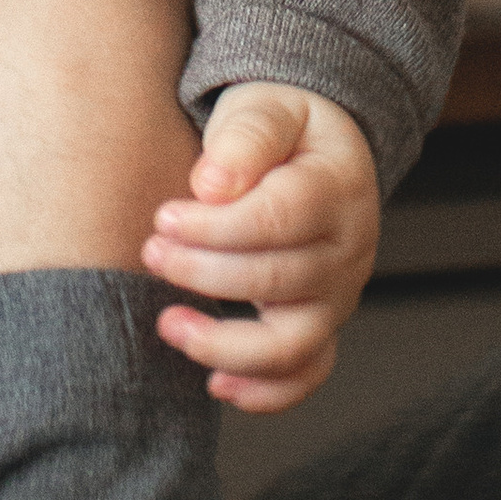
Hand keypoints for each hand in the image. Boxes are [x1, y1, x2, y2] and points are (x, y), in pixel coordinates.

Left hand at [140, 84, 378, 413]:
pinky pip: (306, 374)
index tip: (164, 216)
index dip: (215, 227)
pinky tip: (216, 384)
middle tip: (152, 250)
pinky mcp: (322, 325)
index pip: (278, 219)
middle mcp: (348, 249)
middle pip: (278, 279)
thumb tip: (211, 185)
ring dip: (224, 343)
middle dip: (203, 272)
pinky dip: (266, 392)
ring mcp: (338, 295)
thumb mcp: (267, 106)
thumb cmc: (281, 128)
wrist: (314, 151)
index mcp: (337, 187)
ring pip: (292, 343)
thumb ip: (246, 135)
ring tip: (168, 323)